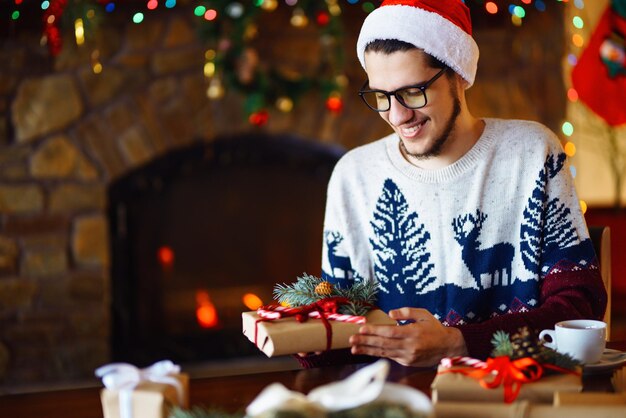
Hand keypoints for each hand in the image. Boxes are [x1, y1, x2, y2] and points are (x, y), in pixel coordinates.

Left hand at [349, 307, 467, 366]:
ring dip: (367, 350)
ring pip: (384, 352)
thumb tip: (390, 314)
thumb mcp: (423, 314)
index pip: (390, 332)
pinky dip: (377, 354)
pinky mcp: (407, 362)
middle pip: (383, 344)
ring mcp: (408, 356)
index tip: (362, 328)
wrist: (448, 347)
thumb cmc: (434, 328)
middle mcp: (409, 346)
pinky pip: (390, 356)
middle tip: (351, 339)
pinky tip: (367, 351)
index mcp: (413, 333)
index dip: (375, 331)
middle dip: (366, 341)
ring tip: (354, 348)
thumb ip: (407, 312)